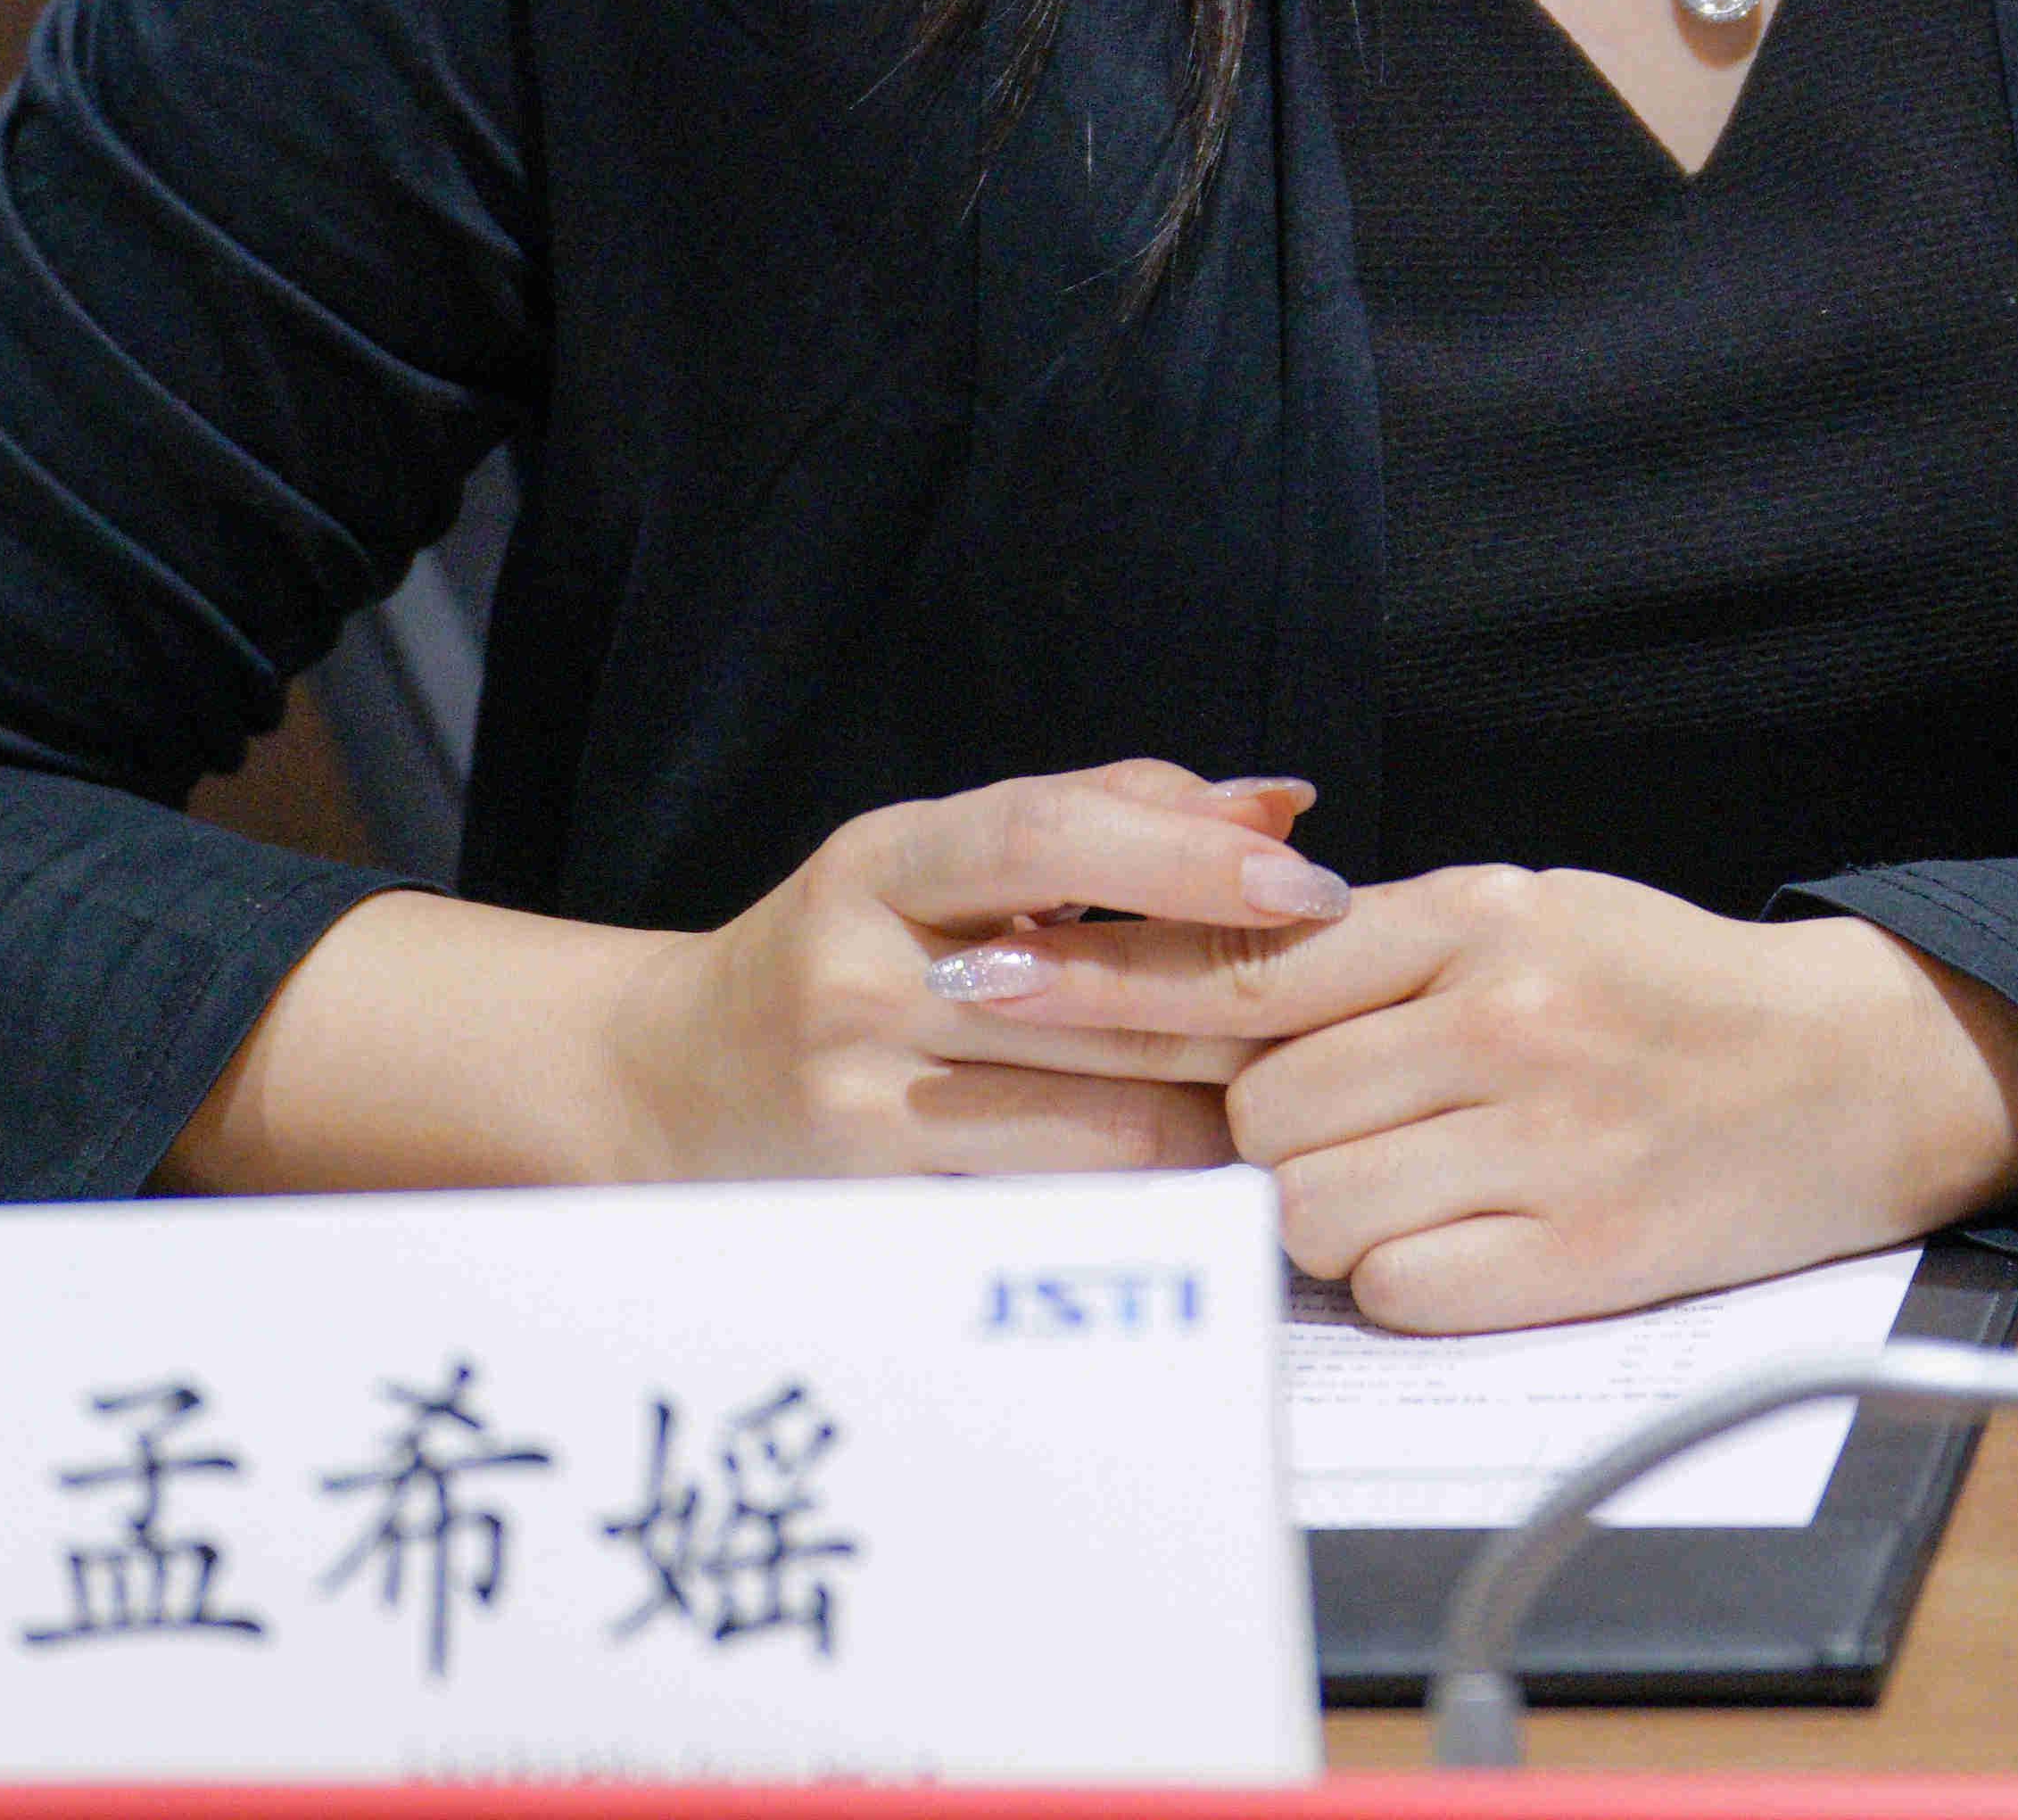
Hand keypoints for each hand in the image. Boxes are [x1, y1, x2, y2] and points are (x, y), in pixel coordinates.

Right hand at [592, 757, 1349, 1184]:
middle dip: (1249, 1008)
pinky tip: (1216, 1183)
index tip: (1311, 884)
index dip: (1190, 859)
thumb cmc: (841, 955)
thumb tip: (1278, 801)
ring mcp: (862, 1108)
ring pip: (1106, 1121)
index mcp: (882, 863)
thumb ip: (1107, 817)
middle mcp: (860, 978)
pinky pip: (1064, 1211)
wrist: (660, 1087)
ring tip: (1306, 1101)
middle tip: (1357, 1013)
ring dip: (1224, 1115)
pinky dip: (1156, 1197)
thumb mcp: (935, 861)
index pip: (1048, 837)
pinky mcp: (879, 1216)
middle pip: (1106, 996)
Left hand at [958, 862, 2017, 1329]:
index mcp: (1472, 917)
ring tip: (1409, 1178)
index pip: (1238, 962)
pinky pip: (1397, 1289)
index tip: (988, 984)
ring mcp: (1540, 1142)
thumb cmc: (1660, 988)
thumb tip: (1197, 973)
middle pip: (1257, 1105)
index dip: (1101, 984)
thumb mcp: (1519, 913)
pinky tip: (1464, 1236)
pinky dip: (1402, 1276)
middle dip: (1253, 1131)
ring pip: (1309, 1205)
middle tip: (1314, 1127)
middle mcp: (1498, 1020)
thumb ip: (1370, 944)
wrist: (1847, 1069)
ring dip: (1325, 1210)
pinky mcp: (1578, 1256)